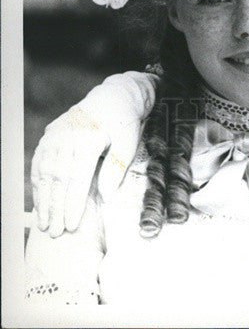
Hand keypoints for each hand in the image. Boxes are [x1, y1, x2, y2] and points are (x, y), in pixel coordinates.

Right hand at [30, 75, 148, 235]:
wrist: (113, 97)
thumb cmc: (123, 122)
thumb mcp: (128, 141)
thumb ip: (116, 168)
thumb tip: (105, 196)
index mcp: (88, 138)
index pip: (77, 178)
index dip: (73, 204)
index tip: (71, 226)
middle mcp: (68, 136)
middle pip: (58, 179)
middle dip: (56, 209)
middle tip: (55, 233)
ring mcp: (55, 134)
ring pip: (45, 173)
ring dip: (43, 200)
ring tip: (44, 223)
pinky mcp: (49, 135)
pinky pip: (40, 163)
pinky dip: (38, 184)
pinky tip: (40, 202)